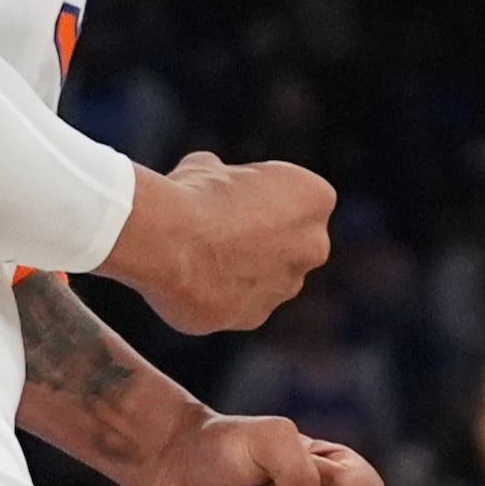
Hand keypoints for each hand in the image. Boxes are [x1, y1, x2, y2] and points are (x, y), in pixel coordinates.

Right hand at [101, 152, 333, 334]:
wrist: (169, 242)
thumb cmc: (193, 194)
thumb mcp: (209, 167)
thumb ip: (227, 179)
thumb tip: (211, 178)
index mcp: (315, 198)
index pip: (294, 195)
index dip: (255, 191)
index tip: (226, 190)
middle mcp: (313, 247)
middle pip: (287, 240)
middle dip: (258, 235)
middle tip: (213, 225)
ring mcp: (286, 287)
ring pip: (264, 277)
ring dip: (238, 268)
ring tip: (194, 253)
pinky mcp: (253, 318)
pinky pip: (236, 304)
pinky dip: (216, 295)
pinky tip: (187, 279)